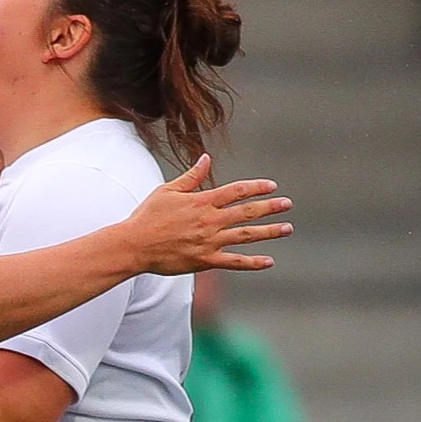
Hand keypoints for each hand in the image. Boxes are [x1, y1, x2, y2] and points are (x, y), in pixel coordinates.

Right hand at [126, 155, 291, 274]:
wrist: (133, 245)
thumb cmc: (147, 217)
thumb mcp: (167, 191)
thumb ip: (191, 177)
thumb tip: (207, 159)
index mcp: (202, 202)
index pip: (236, 191)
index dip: (256, 187)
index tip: (272, 186)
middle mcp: (210, 221)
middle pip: (247, 212)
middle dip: (270, 207)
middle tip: (287, 204)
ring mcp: (209, 242)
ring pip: (246, 236)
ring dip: (269, 231)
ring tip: (287, 228)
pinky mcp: (204, 261)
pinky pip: (234, 262)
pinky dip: (252, 263)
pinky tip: (269, 261)